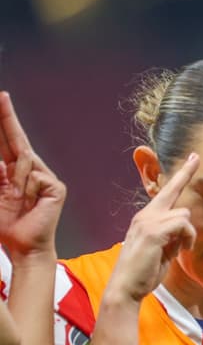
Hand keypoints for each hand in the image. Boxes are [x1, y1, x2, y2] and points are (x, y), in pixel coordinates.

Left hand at [0, 92, 66, 257]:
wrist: (24, 248)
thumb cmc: (6, 226)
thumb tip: (2, 161)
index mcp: (14, 173)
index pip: (6, 143)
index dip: (3, 122)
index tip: (0, 100)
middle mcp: (31, 171)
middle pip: (17, 141)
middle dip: (6, 119)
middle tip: (1, 96)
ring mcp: (45, 178)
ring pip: (23, 162)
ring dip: (13, 181)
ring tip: (15, 199)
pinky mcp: (55, 187)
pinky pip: (34, 176)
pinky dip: (25, 187)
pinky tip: (28, 201)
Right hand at [107, 154, 198, 303]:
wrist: (126, 287)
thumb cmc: (145, 271)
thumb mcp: (163, 250)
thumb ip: (173, 236)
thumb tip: (185, 227)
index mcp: (146, 218)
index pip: (165, 192)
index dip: (181, 175)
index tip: (194, 158)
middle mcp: (145, 215)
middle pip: (172, 190)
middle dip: (186, 174)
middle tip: (197, 156)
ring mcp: (147, 221)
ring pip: (184, 214)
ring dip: (189, 234)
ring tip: (180, 249)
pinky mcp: (153, 231)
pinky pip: (183, 225)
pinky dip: (187, 238)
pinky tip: (181, 250)